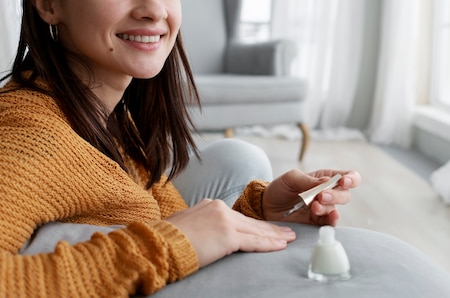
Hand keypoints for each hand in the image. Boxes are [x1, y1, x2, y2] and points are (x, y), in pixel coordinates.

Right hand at [166, 199, 295, 267]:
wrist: (159, 244)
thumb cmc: (166, 239)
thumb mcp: (186, 224)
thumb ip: (201, 225)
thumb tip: (206, 234)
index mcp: (210, 204)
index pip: (238, 217)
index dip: (254, 224)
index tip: (267, 227)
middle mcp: (219, 208)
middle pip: (251, 222)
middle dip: (271, 228)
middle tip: (287, 232)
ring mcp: (225, 221)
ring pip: (256, 230)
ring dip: (275, 236)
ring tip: (290, 238)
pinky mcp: (228, 236)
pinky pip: (254, 242)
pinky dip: (269, 244)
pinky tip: (281, 246)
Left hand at [262, 169, 360, 225]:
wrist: (266, 207)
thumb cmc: (280, 189)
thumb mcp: (291, 178)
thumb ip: (308, 180)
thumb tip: (326, 181)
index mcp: (324, 179)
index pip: (347, 177)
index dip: (351, 179)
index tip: (344, 181)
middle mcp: (328, 194)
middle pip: (345, 194)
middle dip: (336, 195)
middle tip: (322, 195)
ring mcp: (323, 209)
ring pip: (336, 208)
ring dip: (328, 207)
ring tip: (315, 206)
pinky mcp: (317, 223)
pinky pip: (330, 223)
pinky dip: (331, 220)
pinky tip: (328, 216)